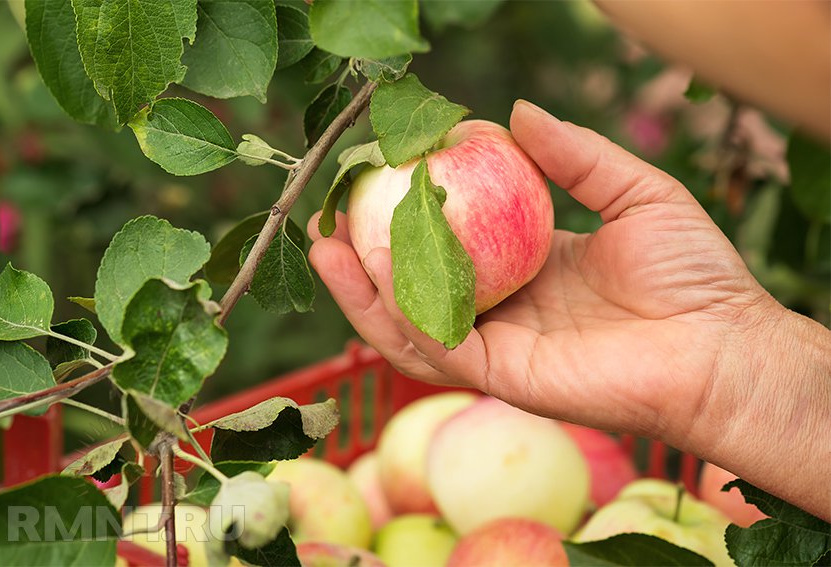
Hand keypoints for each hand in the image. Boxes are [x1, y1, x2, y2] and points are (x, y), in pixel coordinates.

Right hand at [308, 100, 772, 440]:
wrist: (724, 347)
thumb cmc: (694, 274)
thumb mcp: (635, 191)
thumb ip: (576, 155)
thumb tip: (516, 112)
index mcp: (529, 270)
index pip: (452, 244)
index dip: (410, 215)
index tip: (378, 176)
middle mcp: (504, 311)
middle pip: (416, 289)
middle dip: (365, 258)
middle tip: (327, 217)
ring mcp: (498, 348)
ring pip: (410, 325)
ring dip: (362, 290)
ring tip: (325, 246)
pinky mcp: (501, 379)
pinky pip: (437, 347)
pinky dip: (400, 312)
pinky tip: (375, 270)